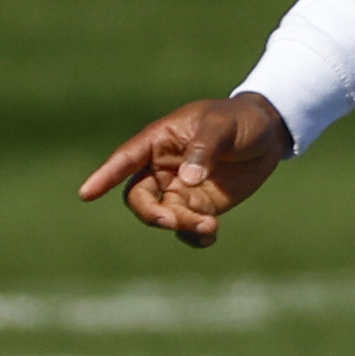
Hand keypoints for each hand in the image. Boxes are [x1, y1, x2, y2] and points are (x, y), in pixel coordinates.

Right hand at [79, 92, 293, 248]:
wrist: (268, 133)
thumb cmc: (239, 120)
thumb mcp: (222, 126)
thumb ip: (204, 149)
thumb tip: (187, 180)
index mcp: (158, 141)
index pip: (125, 159)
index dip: (104, 176)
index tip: (86, 193)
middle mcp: (162, 168)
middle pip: (139, 197)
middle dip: (151, 213)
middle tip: (172, 220)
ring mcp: (179, 189)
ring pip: (163, 215)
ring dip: (179, 225)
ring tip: (210, 226)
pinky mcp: (199, 205)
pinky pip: (186, 226)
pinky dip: (193, 236)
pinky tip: (210, 236)